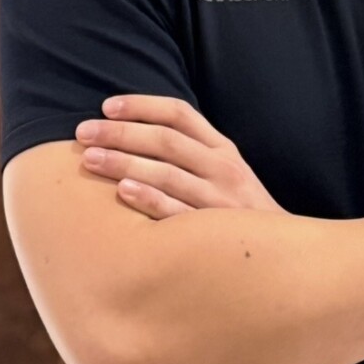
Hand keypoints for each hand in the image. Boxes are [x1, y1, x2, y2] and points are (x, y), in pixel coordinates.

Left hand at [75, 94, 287, 218]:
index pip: (179, 113)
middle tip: (84, 132)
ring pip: (167, 172)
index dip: (142, 105)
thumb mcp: (225, 173)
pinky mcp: (214, 232)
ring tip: (90, 159)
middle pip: (166, 139)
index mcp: (222, 149)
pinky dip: (150, 200)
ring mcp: (219, 199)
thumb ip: (191, 153)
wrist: (280, 258)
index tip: (106, 106)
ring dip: (125, 162)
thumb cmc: (237, 213)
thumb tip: (134, 135)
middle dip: (121, 132)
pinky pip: (177, 212)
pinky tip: (123, 192)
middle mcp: (222, 168)